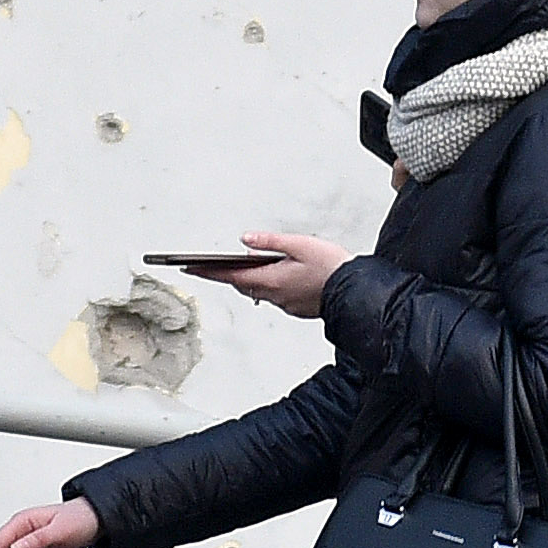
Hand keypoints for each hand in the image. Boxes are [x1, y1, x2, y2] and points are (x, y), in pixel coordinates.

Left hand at [207, 232, 346, 316]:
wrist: (356, 291)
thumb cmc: (332, 267)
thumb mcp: (299, 244)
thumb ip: (270, 241)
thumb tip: (246, 240)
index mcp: (271, 280)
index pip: (231, 276)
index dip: (208, 272)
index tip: (191, 269)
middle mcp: (275, 295)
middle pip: (243, 285)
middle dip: (227, 275)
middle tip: (211, 267)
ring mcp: (286, 304)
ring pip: (260, 291)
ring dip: (250, 280)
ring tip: (244, 267)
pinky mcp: (297, 307)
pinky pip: (276, 296)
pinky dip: (269, 286)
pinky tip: (276, 276)